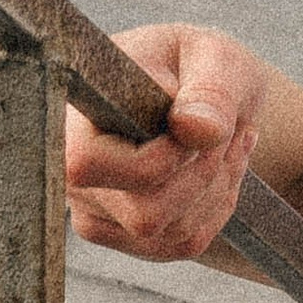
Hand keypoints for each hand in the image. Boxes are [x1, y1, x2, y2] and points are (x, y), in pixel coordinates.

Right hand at [64, 25, 302, 264]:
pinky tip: (223, 168)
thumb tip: (194, 130)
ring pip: (169, 233)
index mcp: (74, 119)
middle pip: (144, 215)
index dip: (161, 157)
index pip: (90, 167)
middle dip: (203, 175)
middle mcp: (71, 176)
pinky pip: (182, 244)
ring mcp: (95, 212)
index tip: (201, 124)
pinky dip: (216, 208)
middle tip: (229, 132)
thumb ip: (210, 91)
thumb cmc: (199, 66)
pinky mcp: (124, 235)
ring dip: (217, 189)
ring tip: (230, 142)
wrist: (202, 92)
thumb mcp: (215, 59)